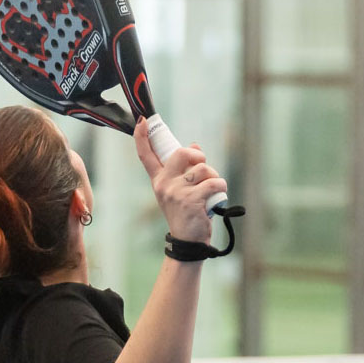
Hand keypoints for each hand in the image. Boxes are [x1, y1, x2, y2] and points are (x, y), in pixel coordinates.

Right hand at [134, 117, 226, 243]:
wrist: (188, 241)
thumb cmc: (186, 214)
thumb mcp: (180, 191)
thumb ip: (185, 169)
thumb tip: (195, 146)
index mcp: (159, 181)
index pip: (146, 155)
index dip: (142, 137)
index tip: (142, 121)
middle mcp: (164, 184)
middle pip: (181, 153)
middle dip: (197, 156)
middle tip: (203, 167)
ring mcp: (176, 192)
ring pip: (203, 169)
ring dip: (214, 177)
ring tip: (211, 191)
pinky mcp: (191, 200)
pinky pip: (214, 182)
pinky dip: (221, 187)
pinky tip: (217, 197)